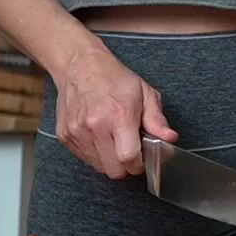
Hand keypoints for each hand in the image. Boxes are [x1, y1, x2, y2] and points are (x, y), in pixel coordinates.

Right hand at [53, 46, 177, 179]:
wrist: (80, 66)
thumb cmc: (113, 78)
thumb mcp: (144, 93)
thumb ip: (157, 120)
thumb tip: (170, 138)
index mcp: (119, 116)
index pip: (128, 158)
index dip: (138, 165)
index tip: (141, 160)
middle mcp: (95, 126)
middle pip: (113, 170)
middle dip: (125, 166)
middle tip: (129, 151)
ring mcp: (77, 132)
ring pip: (98, 166)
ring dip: (109, 160)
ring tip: (114, 140)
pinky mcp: (65, 136)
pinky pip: (84, 158)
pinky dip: (94, 153)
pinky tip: (99, 136)